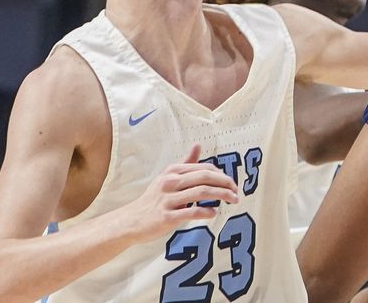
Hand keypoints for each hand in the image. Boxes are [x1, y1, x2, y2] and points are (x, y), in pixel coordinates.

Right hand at [123, 145, 239, 241]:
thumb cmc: (154, 199)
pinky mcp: (166, 217)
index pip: (205, 168)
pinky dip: (206, 212)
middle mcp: (170, 182)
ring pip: (201, 192)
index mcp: (173, 171)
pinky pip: (191, 212)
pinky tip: (214, 213)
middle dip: (226, 183)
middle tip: (237, 191)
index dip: (222, 175)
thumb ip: (185, 163)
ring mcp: (168, 199)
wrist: (130, 221)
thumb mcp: (167, 177)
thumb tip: (198, 145)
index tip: (232, 183)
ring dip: (222, 196)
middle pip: (206, 177)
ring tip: (233, 200)